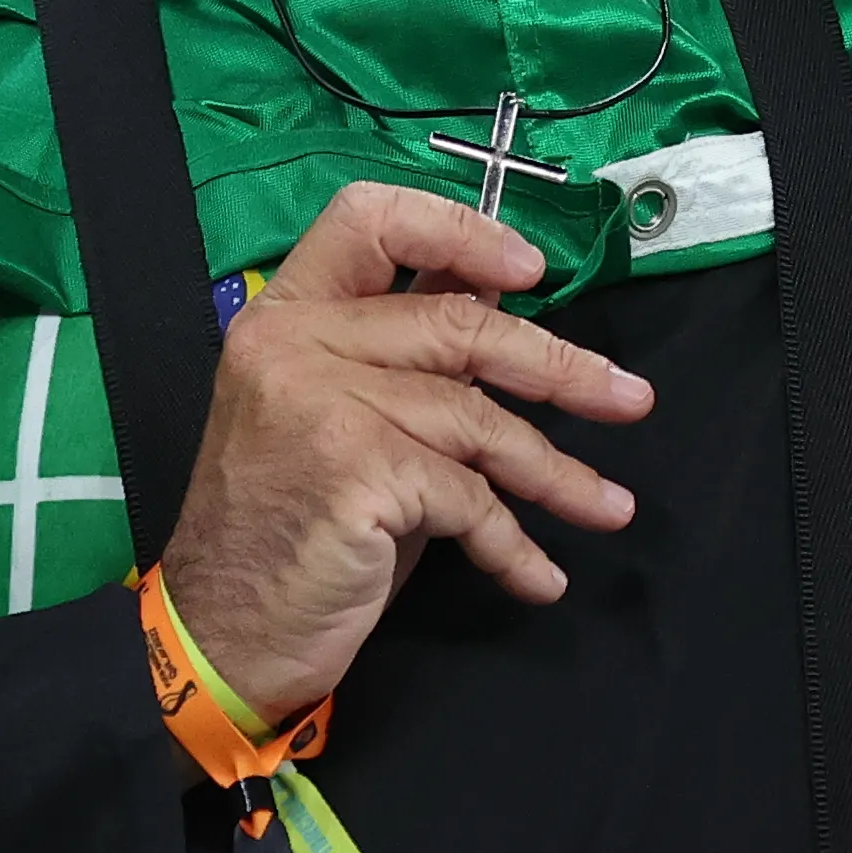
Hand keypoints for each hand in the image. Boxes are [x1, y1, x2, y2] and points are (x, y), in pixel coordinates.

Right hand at [154, 182, 653, 717]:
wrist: (221, 633)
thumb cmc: (289, 527)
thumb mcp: (336, 418)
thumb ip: (400, 358)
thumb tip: (497, 297)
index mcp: (285, 314)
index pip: (370, 219)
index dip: (458, 230)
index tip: (529, 271)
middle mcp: (295, 343)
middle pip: (457, 324)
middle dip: (559, 367)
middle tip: (630, 399)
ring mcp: (321, 403)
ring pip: (477, 417)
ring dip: (556, 471)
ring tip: (609, 506)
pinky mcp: (354, 471)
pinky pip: (468, 497)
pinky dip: (512, 544)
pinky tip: (538, 574)